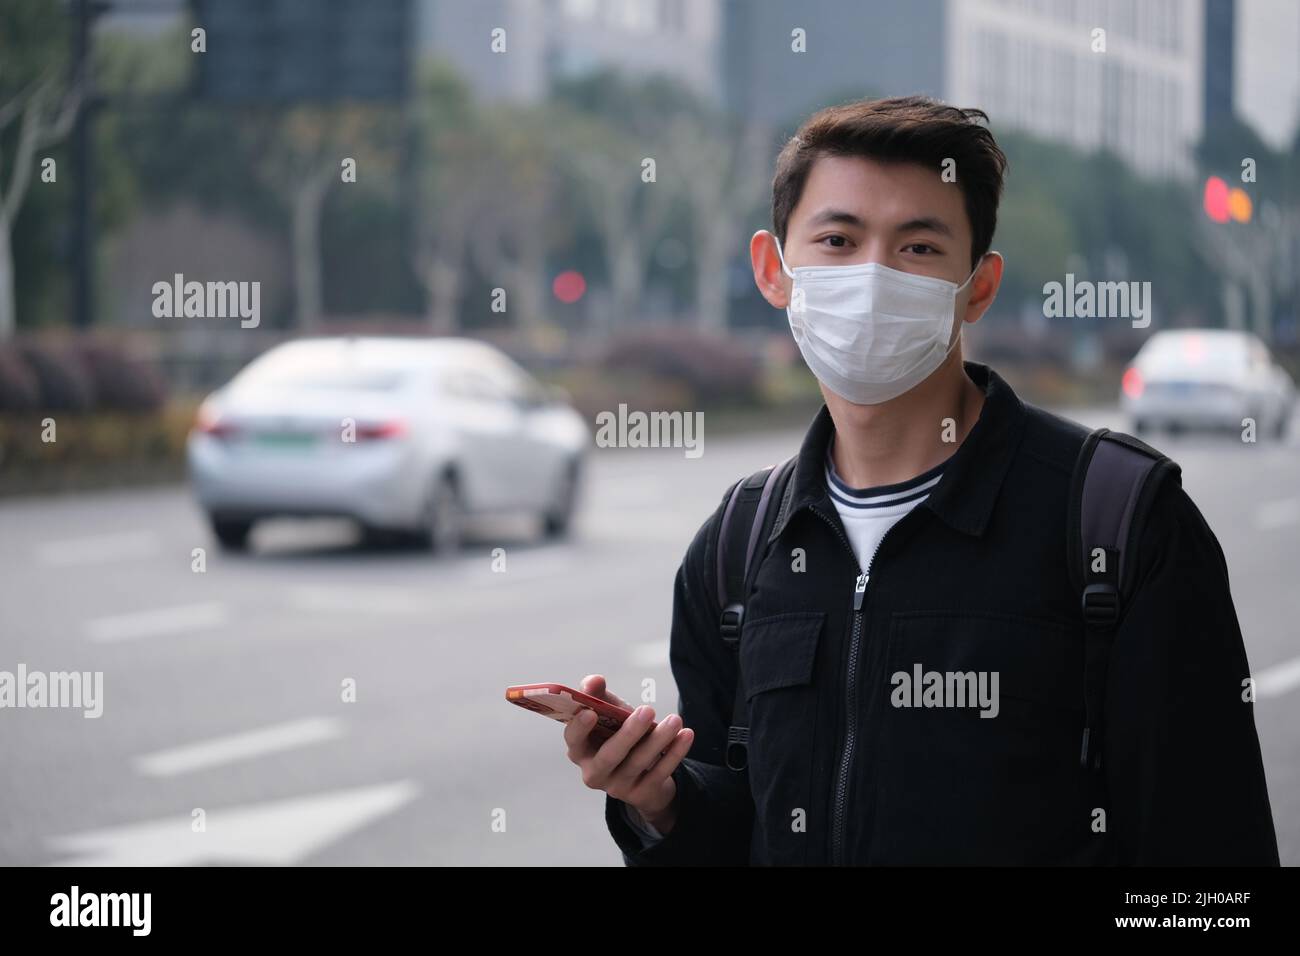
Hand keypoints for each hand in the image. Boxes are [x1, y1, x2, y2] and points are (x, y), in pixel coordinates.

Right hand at [562, 674, 693, 834]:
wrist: (642, 774)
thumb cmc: (618, 736)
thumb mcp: (607, 714)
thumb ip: (598, 695)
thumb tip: (594, 680)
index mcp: (580, 750)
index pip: (573, 740)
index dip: (579, 727)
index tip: (591, 712)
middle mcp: (594, 773)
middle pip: (609, 755)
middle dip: (629, 732)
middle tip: (648, 710)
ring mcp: (617, 787)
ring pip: (638, 763)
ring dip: (658, 739)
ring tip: (675, 719)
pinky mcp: (641, 795)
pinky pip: (659, 773)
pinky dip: (674, 753)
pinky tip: (686, 735)